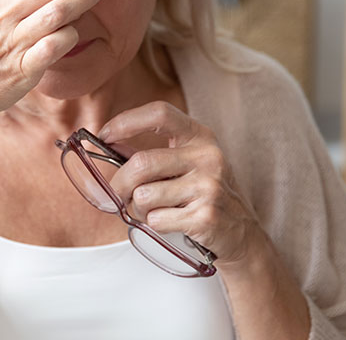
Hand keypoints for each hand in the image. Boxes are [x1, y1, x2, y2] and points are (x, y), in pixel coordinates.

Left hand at [99, 101, 263, 264]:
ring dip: (139, 208)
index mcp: (200, 136)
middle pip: (141, 163)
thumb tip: (109, 144)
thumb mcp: (185, 164)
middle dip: (120, 182)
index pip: (159, 113)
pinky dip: (154, 224)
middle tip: (117, 193)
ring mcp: (209, 186)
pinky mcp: (205, 216)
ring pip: (143, 196)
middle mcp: (207, 156)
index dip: (126, 121)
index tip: (104, 135)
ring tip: (157, 209)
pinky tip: (173, 221)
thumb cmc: (205, 194)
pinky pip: (156, 219)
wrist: (242, 233)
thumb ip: (150, 154)